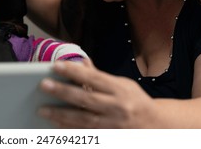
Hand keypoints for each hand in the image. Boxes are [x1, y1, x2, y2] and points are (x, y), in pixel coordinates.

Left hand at [39, 59, 156, 127]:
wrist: (157, 127)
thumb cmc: (136, 101)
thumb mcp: (122, 84)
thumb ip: (100, 76)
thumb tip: (81, 62)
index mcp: (120, 89)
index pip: (94, 77)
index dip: (74, 71)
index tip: (56, 66)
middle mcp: (117, 107)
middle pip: (87, 99)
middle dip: (63, 92)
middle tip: (44, 86)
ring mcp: (114, 125)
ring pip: (84, 120)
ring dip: (62, 115)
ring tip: (43, 110)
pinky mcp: (110, 138)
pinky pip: (87, 135)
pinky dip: (71, 131)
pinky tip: (56, 126)